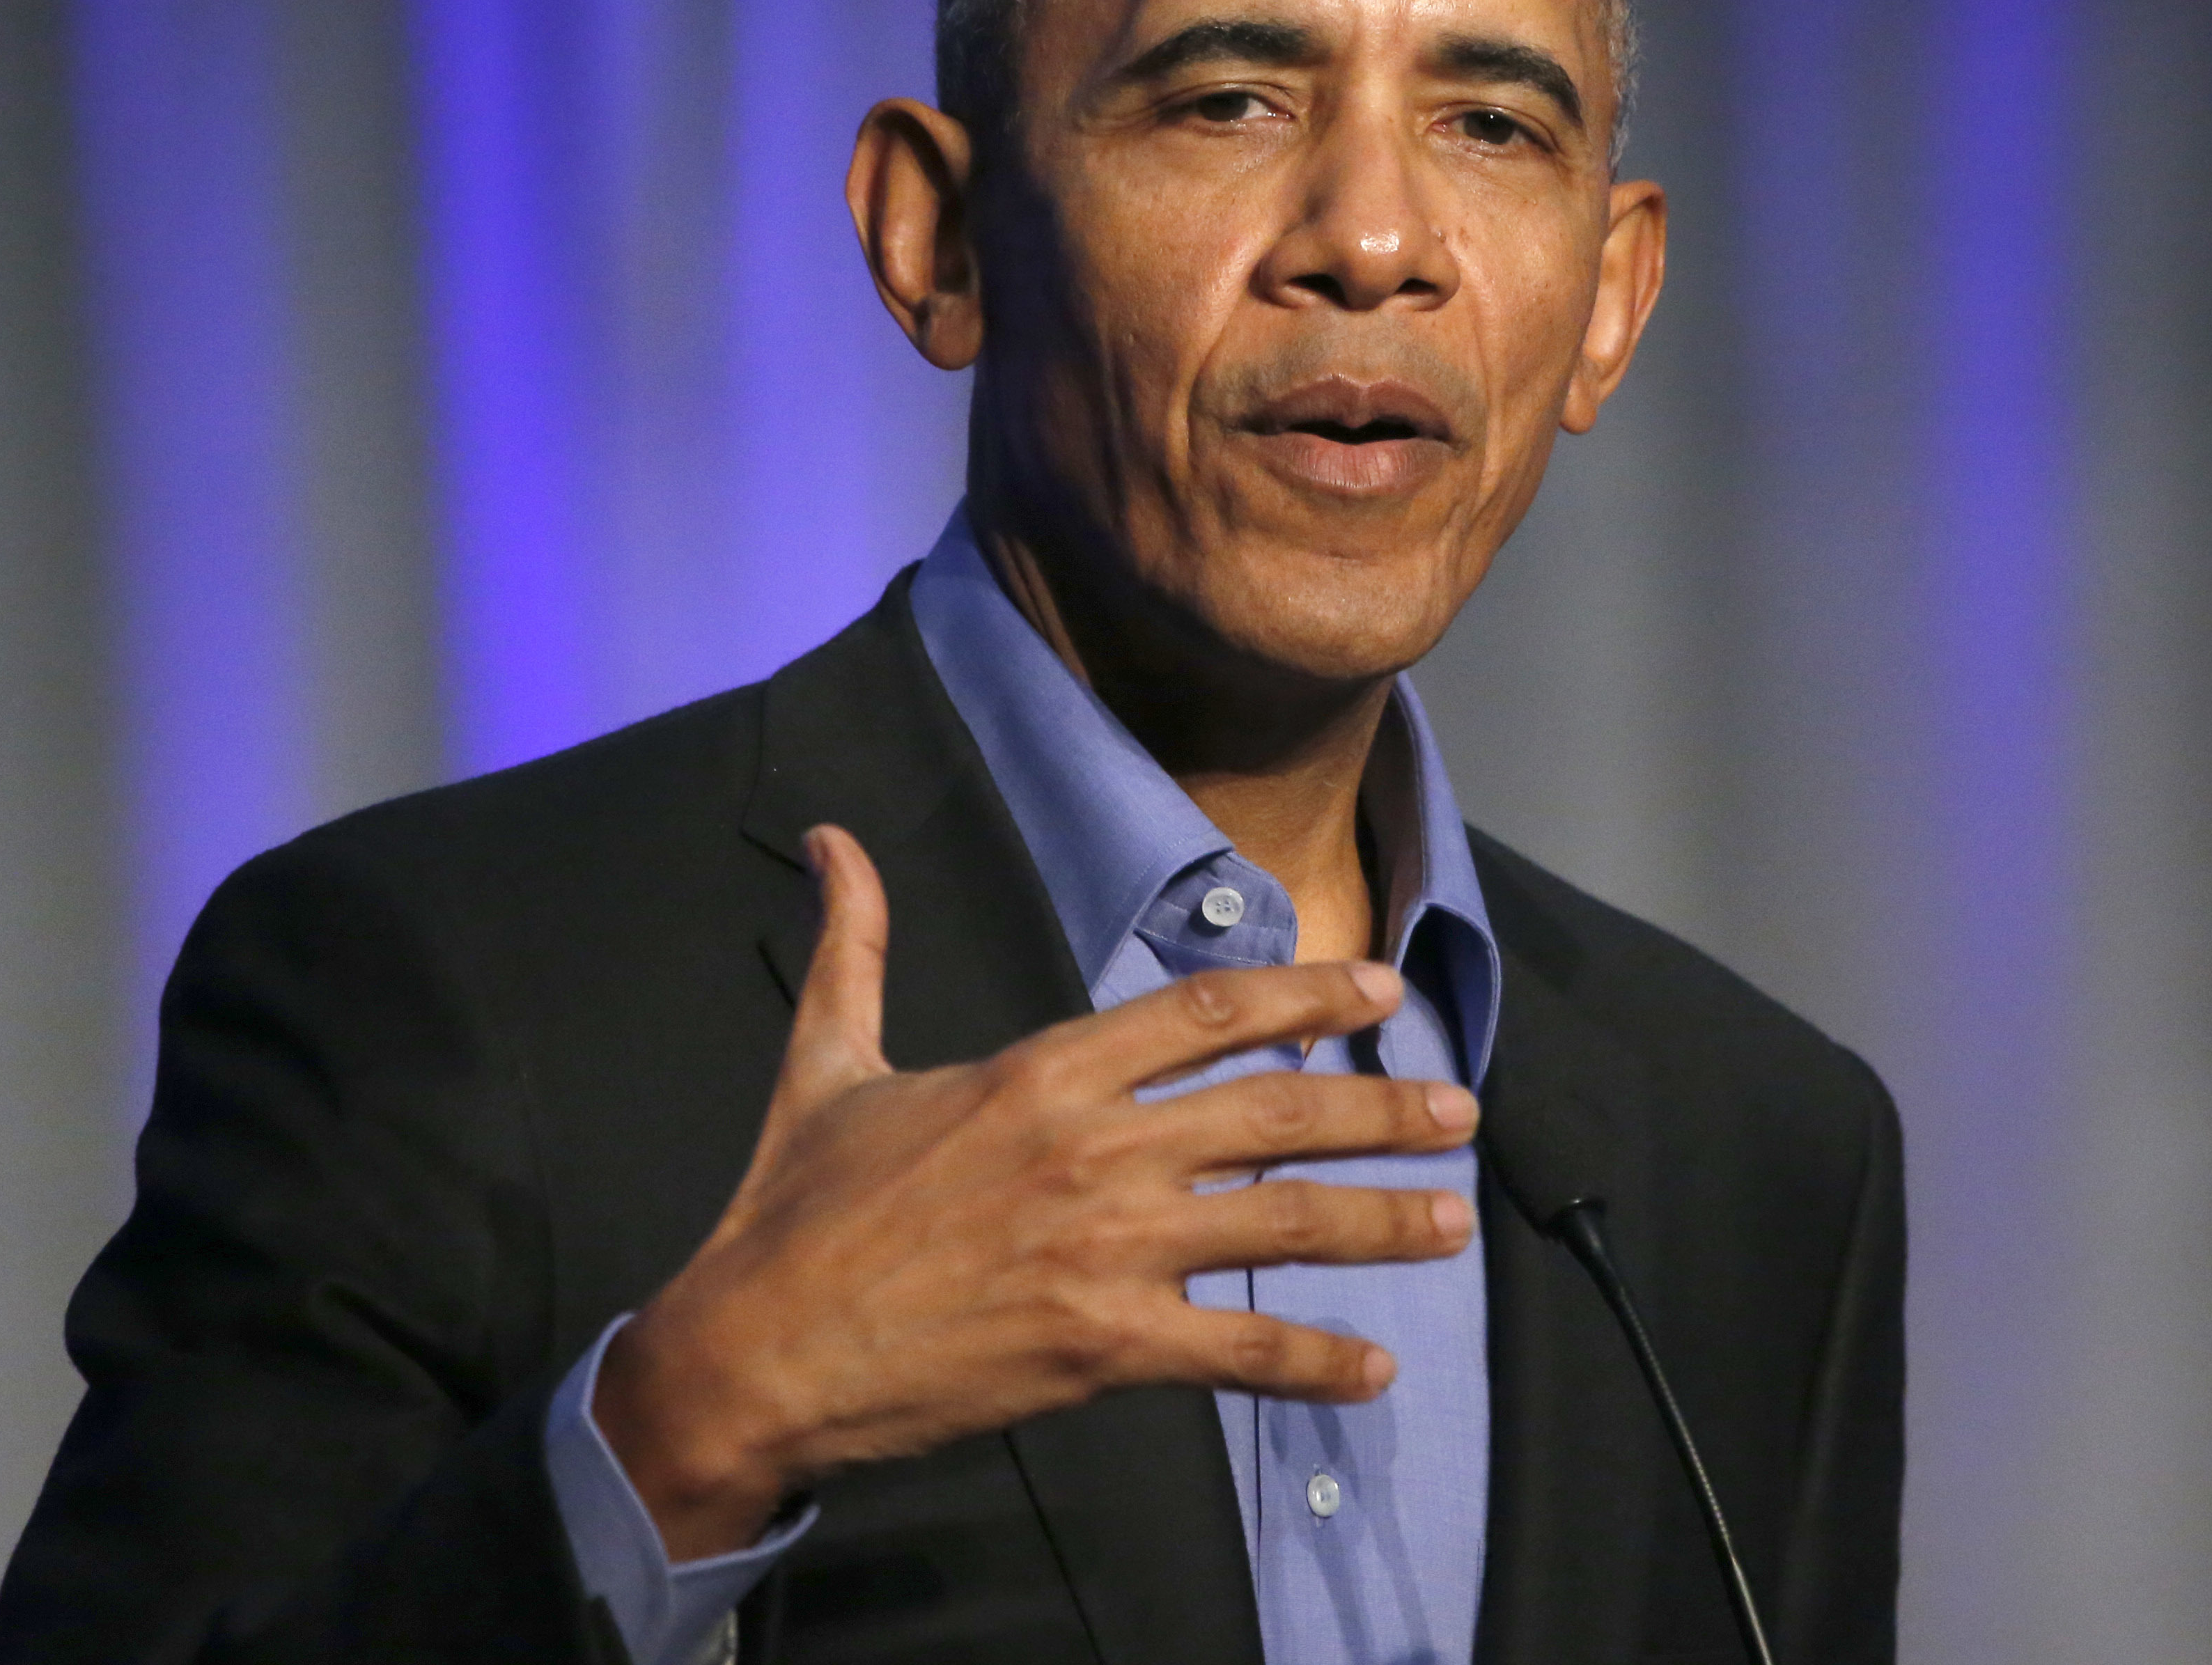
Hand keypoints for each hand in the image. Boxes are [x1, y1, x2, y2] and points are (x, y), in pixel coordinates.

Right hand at [593, 823, 1479, 1558]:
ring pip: (1280, 1225)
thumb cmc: (792, 1210)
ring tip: (1451, 1220)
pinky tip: (1373, 1370)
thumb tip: (830, 841)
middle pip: (1273, 1113)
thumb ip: (856, 946)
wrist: (753, 1350)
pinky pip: (1235, 1352)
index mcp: (1041, 1072)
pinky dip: (1312, 1363)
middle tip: (1458, 1111)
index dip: (1307, 999)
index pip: (1208, 1014)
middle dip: (1379, 1110)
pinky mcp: (1100, 1348)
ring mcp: (1104, 1250)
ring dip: (1379, 1221)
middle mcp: (1092, 1150)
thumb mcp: (825, 1060)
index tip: (1378, 993)